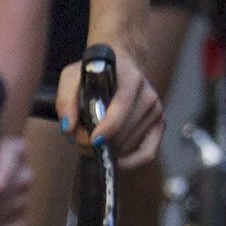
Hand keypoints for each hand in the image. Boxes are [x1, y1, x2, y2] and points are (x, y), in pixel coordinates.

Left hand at [63, 39, 164, 166]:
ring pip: (130, 143)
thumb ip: (66, 100)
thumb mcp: (72, 76)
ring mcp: (156, 110)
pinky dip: (131, 161)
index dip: (109, 125)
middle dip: (100, 142)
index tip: (93, 140)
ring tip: (94, 140)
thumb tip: (68, 128)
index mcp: (130, 78)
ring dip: (110, 148)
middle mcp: (148, 94)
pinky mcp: (159, 123)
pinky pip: (148, 152)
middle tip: (80, 141)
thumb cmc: (94, 73)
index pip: (123, 105)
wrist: (120, 64)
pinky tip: (116, 160)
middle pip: (124, 130)